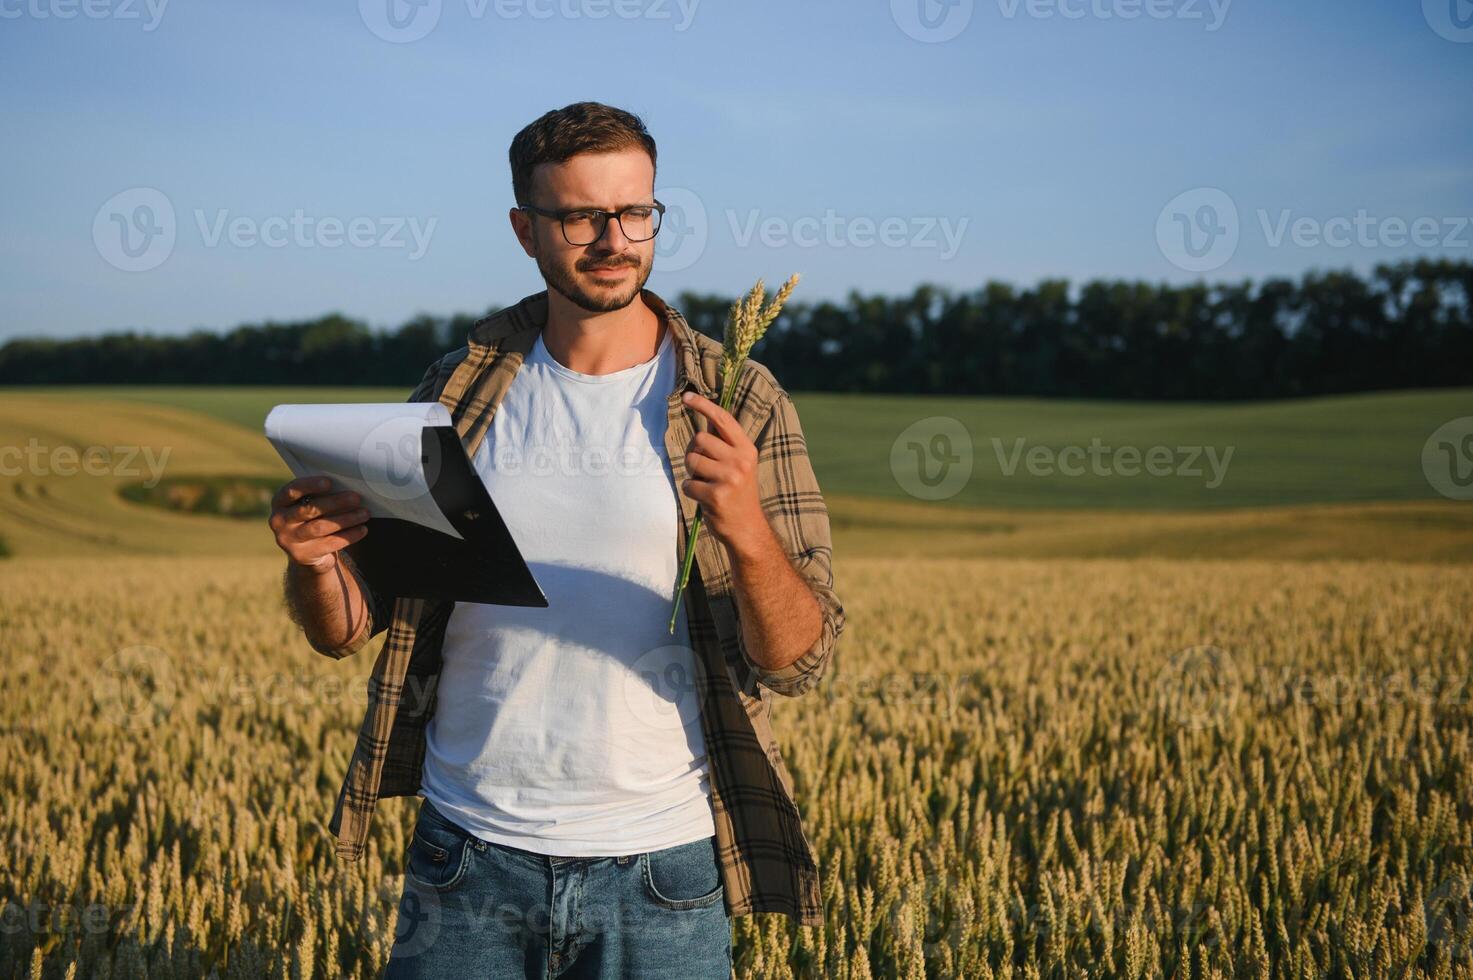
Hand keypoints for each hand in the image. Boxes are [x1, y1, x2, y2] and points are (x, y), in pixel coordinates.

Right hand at [268, 476, 369, 573]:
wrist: (305, 551)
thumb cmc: (311, 518)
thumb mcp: (307, 504)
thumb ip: (318, 494)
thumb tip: (348, 484)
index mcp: (280, 502)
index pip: (292, 490)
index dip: (310, 485)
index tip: (329, 482)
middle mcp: (279, 521)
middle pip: (309, 510)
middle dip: (335, 502)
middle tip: (356, 498)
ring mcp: (288, 540)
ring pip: (320, 527)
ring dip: (346, 519)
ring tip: (365, 513)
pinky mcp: (301, 555)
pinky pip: (329, 544)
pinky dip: (349, 536)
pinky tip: (362, 529)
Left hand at [680, 391, 768, 555]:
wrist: (748, 529)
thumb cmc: (739, 494)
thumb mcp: (740, 466)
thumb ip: (725, 446)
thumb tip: (703, 423)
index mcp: (747, 449)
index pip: (723, 420)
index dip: (704, 405)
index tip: (687, 397)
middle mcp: (741, 461)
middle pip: (700, 439)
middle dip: (694, 452)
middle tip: (704, 469)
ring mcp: (729, 478)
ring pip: (691, 460)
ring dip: (692, 474)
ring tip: (707, 485)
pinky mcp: (716, 495)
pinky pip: (688, 484)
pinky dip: (691, 492)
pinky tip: (706, 500)